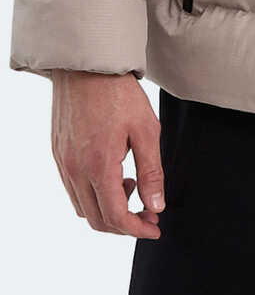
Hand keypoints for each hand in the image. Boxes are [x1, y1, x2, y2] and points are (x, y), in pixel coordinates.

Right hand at [51, 71, 163, 238]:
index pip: (115, 217)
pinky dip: (93, 194)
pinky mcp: (58, 153)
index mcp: (98, 166)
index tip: (154, 228)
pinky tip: (113, 173)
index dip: (137, 229)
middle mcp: (75, 170)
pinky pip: (73, 189)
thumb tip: (156, 206)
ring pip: (82, 207)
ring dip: (108, 209)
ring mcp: (63, 163)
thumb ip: (152, 171)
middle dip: (124, 224)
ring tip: (132, 185)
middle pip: (96, 219)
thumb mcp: (147, 130)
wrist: (87, 65)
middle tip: (148, 213)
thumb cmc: (119, 93)